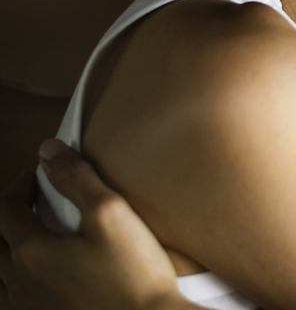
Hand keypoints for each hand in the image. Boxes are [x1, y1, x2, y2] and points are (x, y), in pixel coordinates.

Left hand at [0, 140, 192, 309]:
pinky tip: (37, 276)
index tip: (35, 174)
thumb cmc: (133, 275)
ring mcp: (30, 306)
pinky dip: (17, 279)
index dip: (20, 186)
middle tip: (29, 200)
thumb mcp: (110, 213)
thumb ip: (78, 177)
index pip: (8, 209)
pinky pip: (14, 297)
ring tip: (31, 235)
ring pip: (3, 273)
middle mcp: (20, 281)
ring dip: (10, 247)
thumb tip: (48, 150)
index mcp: (30, 252)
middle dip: (10, 214)